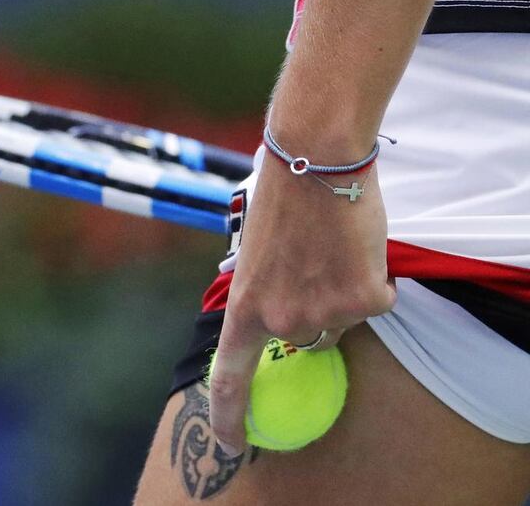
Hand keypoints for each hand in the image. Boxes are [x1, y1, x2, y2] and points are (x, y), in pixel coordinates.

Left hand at [208, 156, 395, 455]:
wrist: (315, 159)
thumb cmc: (279, 198)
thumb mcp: (254, 254)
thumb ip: (264, 294)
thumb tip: (277, 319)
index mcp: (244, 308)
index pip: (228, 378)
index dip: (229, 417)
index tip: (234, 444)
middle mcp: (281, 320)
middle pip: (306, 339)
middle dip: (314, 311)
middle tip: (314, 266)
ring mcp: (324, 313)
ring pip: (343, 319)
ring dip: (344, 291)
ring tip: (333, 246)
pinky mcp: (364, 299)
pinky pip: (376, 301)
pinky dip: (374, 279)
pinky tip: (358, 245)